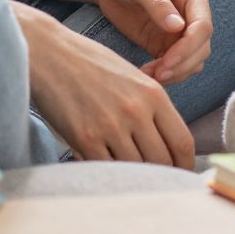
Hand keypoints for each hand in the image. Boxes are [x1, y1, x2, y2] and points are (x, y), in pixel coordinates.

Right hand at [20, 7, 196, 166]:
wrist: (48, 52)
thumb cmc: (89, 63)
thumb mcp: (132, 76)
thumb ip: (151, 107)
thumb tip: (166, 144)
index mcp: (153, 94)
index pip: (182, 142)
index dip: (186, 165)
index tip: (181, 172)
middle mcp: (136, 111)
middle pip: (162, 161)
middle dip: (162, 175)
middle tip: (155, 181)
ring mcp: (110, 126)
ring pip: (136, 169)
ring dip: (134, 176)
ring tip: (128, 174)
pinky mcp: (85, 139)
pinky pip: (106, 169)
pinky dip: (108, 172)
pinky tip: (105, 166)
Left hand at [93, 0, 212, 85]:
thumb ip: (156, 3)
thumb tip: (178, 27)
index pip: (203, 26)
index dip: (189, 48)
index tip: (167, 62)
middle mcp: (192, 11)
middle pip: (202, 47)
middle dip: (183, 64)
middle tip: (158, 74)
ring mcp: (181, 29)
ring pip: (193, 60)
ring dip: (176, 72)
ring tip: (149, 74)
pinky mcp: (166, 43)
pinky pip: (176, 65)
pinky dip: (166, 73)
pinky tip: (147, 73)